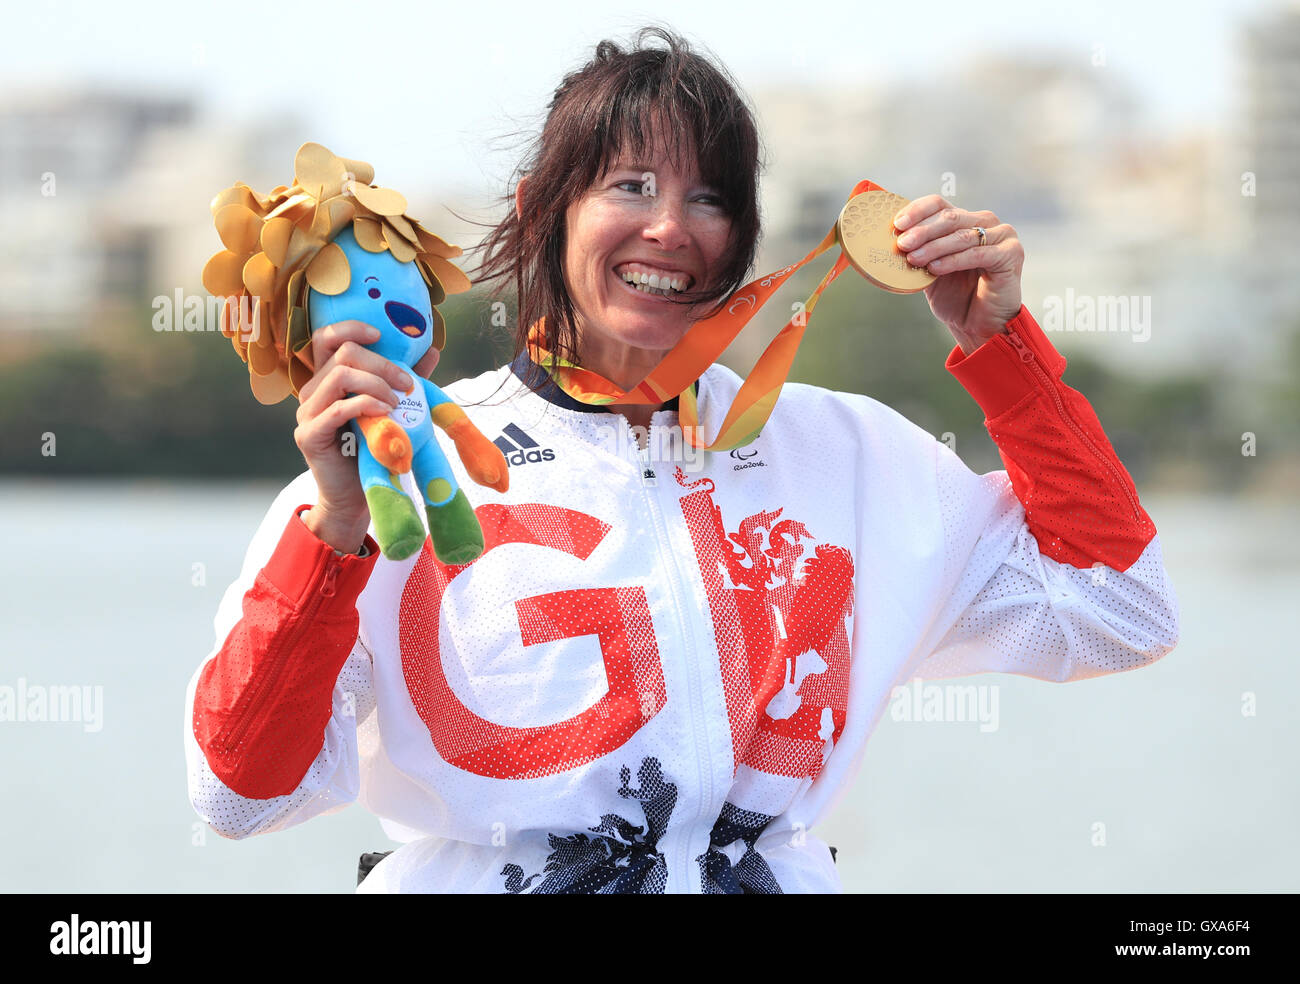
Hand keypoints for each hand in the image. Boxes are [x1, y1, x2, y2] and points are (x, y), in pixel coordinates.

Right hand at [293, 319, 416, 551]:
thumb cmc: (373, 450)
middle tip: (407, 384)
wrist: (356, 495)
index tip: (379, 335)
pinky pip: (338, 408)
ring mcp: (306, 413)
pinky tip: (386, 412)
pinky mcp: (309, 434)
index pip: (326, 338)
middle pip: (342, 353)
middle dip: (381, 363)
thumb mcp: (391, 408)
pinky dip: (366, 404)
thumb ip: (403, 379)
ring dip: (376, 384)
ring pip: (340, 376)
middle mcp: (311, 391)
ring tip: (398, 403)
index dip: (350, 328)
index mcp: (326, 380)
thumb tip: (432, 351)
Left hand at [892, 196, 1024, 355]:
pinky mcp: (1011, 253)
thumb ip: (916, 252)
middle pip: (950, 217)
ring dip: (934, 247)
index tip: (897, 225)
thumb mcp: (929, 270)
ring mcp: (1002, 235)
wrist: (978, 325)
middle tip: (902, 244)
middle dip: (922, 231)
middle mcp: (985, 222)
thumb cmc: (954, 297)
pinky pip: (978, 254)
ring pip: (962, 235)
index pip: (939, 204)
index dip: (917, 211)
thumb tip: (891, 241)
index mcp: (965, 220)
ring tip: (913, 259)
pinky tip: (935, 269)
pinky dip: (953, 260)